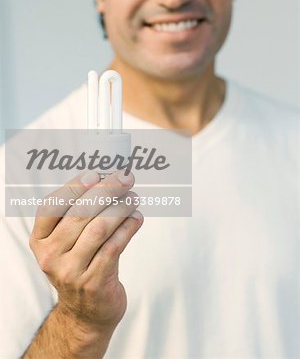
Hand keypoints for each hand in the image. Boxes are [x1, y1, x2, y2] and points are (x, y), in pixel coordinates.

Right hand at [29, 169, 142, 332]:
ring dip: (120, 208)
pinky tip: (137, 218)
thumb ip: (79, 214)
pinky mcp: (93, 283)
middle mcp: (50, 255)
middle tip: (125, 177)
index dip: (73, 187)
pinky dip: (127, 228)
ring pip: (98, 229)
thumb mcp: (68, 242)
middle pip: (79, 214)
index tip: (95, 172)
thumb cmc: (81, 265)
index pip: (51, 206)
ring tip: (133, 197)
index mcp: (40, 240)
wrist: (86, 312)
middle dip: (106, 191)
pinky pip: (114, 247)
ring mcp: (70, 271)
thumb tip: (107, 179)